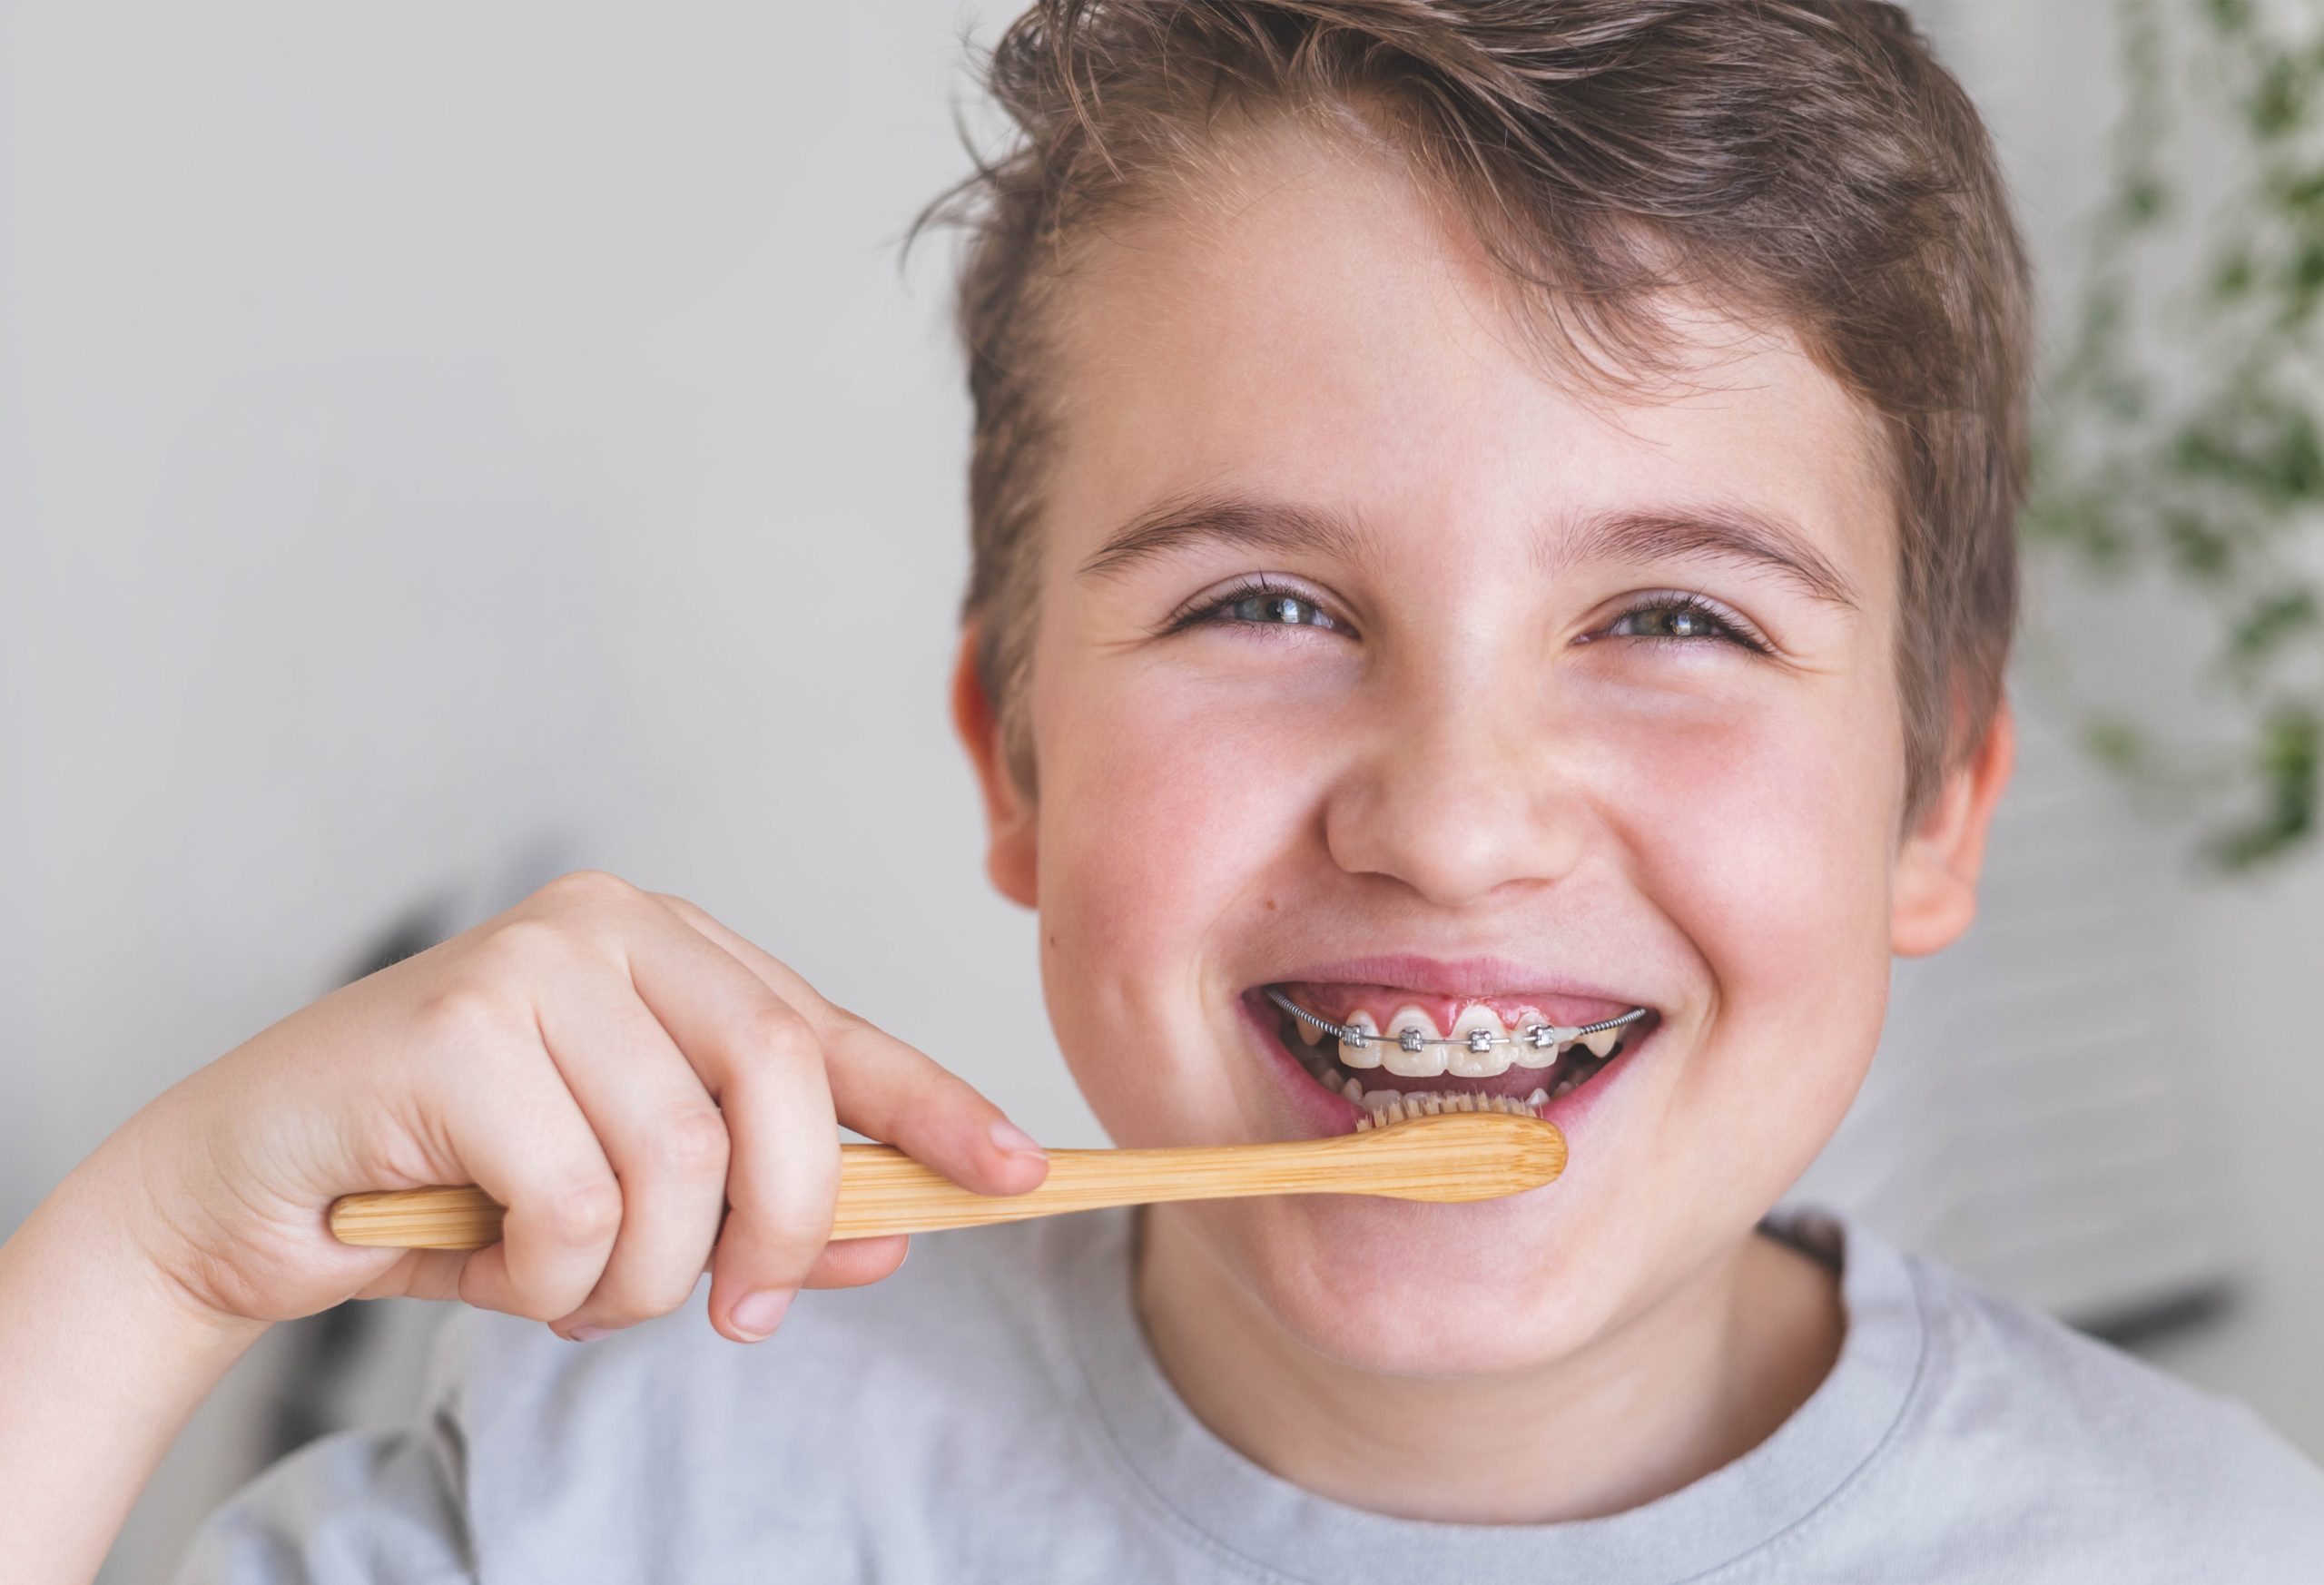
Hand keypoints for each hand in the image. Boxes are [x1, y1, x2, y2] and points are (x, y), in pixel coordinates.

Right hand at [115, 870, 1046, 1342]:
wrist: (247, 1188)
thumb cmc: (451, 1182)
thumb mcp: (628, 1202)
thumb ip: (757, 1207)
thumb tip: (894, 1240)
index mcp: (669, 948)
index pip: (829, 1031)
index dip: (932, 1108)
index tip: (1020, 1175)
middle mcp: (609, 926)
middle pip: (779, 1081)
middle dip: (785, 1222)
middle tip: (745, 1310)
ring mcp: (530, 962)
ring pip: (677, 1160)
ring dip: (640, 1277)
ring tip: (576, 1292)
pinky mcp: (455, 1026)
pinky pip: (576, 1199)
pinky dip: (554, 1279)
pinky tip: (498, 1269)